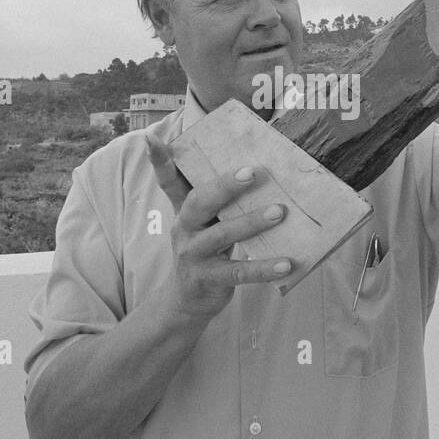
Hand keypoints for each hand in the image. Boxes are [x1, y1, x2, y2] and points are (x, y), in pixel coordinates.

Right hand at [146, 134, 292, 320]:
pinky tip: (286, 264)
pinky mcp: (208, 279)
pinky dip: (263, 268)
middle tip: (252, 172)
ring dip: (251, 222)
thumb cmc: (205, 251)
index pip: (169, 181)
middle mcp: (184, 229)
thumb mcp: (204, 224)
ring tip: (279, 212)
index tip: (151, 137)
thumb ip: (218, 200)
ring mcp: (194, 255)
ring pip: (222, 234)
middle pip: (199, 202)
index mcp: (185, 211)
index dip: (159, 160)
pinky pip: (238, 272)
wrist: (187, 301)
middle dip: (224, 186)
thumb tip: (254, 167)